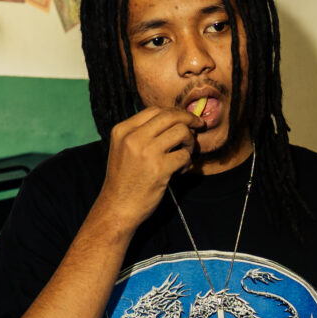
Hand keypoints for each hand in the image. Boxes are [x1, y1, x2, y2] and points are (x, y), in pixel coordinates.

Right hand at [97, 105, 195, 232]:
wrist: (117, 208)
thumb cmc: (124, 180)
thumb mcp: (123, 149)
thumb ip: (141, 133)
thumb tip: (173, 120)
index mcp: (123, 130)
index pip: (155, 110)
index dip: (175, 112)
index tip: (186, 119)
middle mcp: (133, 137)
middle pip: (170, 116)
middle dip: (189, 119)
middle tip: (199, 126)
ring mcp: (146, 152)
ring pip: (181, 132)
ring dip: (190, 142)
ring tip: (187, 153)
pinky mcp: (159, 168)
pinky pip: (184, 156)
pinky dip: (188, 162)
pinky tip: (181, 170)